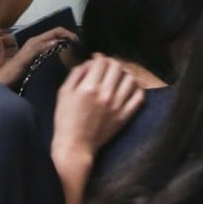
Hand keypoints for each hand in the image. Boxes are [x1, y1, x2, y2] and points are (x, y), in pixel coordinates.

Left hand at [0, 26, 77, 87]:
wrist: (1, 84)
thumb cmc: (10, 73)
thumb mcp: (23, 60)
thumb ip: (37, 49)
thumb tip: (56, 41)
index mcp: (35, 41)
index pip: (56, 31)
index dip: (68, 33)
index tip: (79, 42)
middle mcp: (37, 44)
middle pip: (57, 36)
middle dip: (69, 38)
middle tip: (81, 49)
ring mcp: (38, 51)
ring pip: (56, 43)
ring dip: (66, 45)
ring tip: (77, 54)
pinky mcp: (38, 59)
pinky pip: (53, 51)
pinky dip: (61, 52)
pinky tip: (66, 61)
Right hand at [52, 55, 144, 203]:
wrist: (75, 145)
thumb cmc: (65, 120)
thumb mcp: (63, 93)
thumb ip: (76, 74)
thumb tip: (90, 63)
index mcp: (89, 88)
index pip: (101, 62)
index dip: (99, 58)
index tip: (97, 60)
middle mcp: (105, 94)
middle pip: (117, 68)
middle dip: (112, 63)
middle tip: (107, 67)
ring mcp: (118, 105)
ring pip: (130, 79)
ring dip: (125, 73)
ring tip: (119, 76)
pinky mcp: (125, 116)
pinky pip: (139, 96)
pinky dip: (137, 88)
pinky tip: (130, 87)